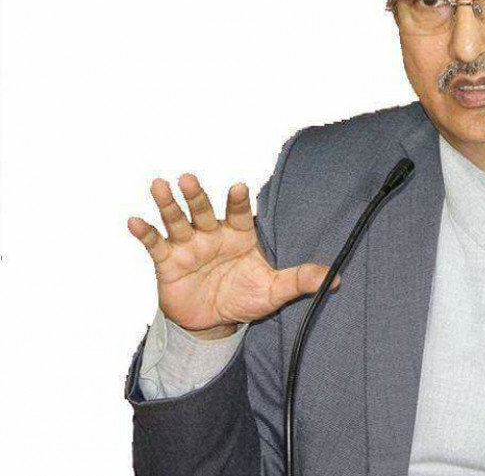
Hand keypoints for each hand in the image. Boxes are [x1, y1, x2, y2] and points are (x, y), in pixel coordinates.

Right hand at [127, 173, 336, 339]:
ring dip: (168, 204)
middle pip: (204, 210)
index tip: (239, 187)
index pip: (240, 213)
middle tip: (189, 178)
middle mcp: (213, 234)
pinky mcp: (168, 262)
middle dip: (197, 195)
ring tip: (159, 185)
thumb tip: (334, 279)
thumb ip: (299, 281)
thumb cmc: (245, 298)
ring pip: (177, 220)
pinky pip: (155, 244)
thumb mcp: (274, 291)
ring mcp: (189, 246)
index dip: (238, 201)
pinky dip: (145, 233)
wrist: (213, 323)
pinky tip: (134, 221)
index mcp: (240, 235)